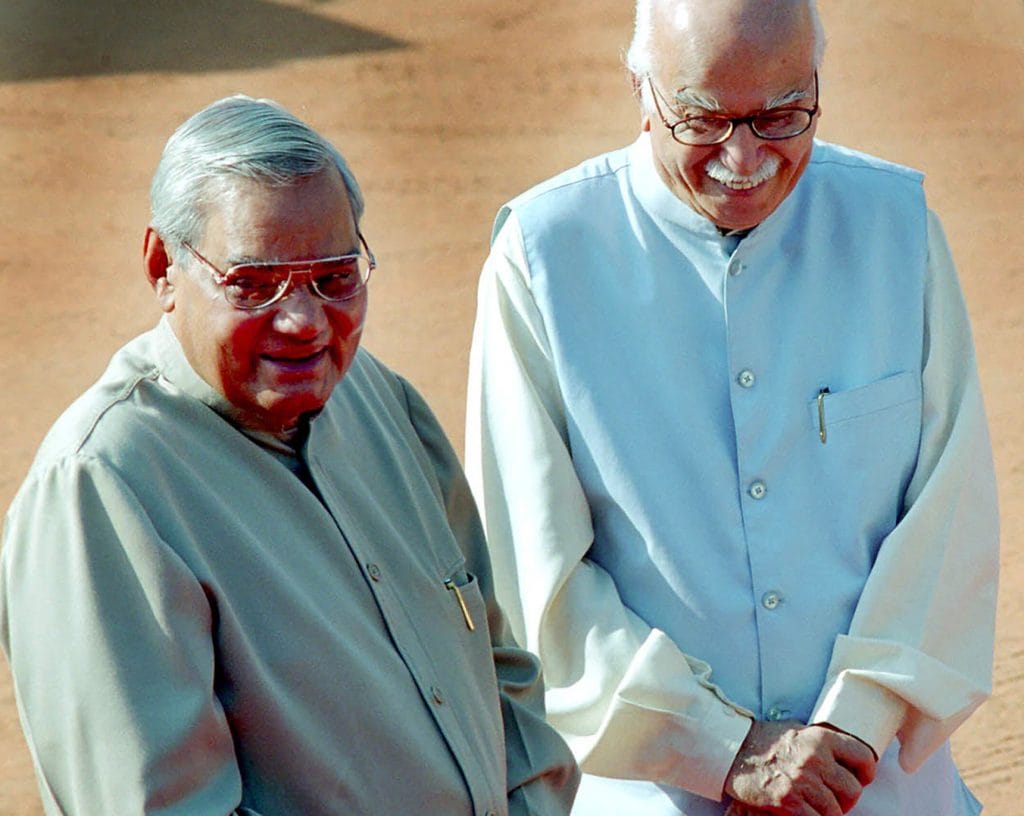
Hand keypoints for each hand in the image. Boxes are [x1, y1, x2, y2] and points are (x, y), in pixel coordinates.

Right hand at [723, 720, 876, 814]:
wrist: (731, 750)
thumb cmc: (764, 740)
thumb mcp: (797, 730)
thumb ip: (822, 742)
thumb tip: (845, 757)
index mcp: (820, 738)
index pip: (863, 756)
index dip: (865, 772)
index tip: (860, 778)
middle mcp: (815, 758)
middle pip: (852, 790)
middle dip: (845, 799)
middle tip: (832, 798)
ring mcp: (802, 780)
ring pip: (836, 811)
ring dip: (828, 812)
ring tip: (814, 805)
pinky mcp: (788, 801)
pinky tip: (801, 811)